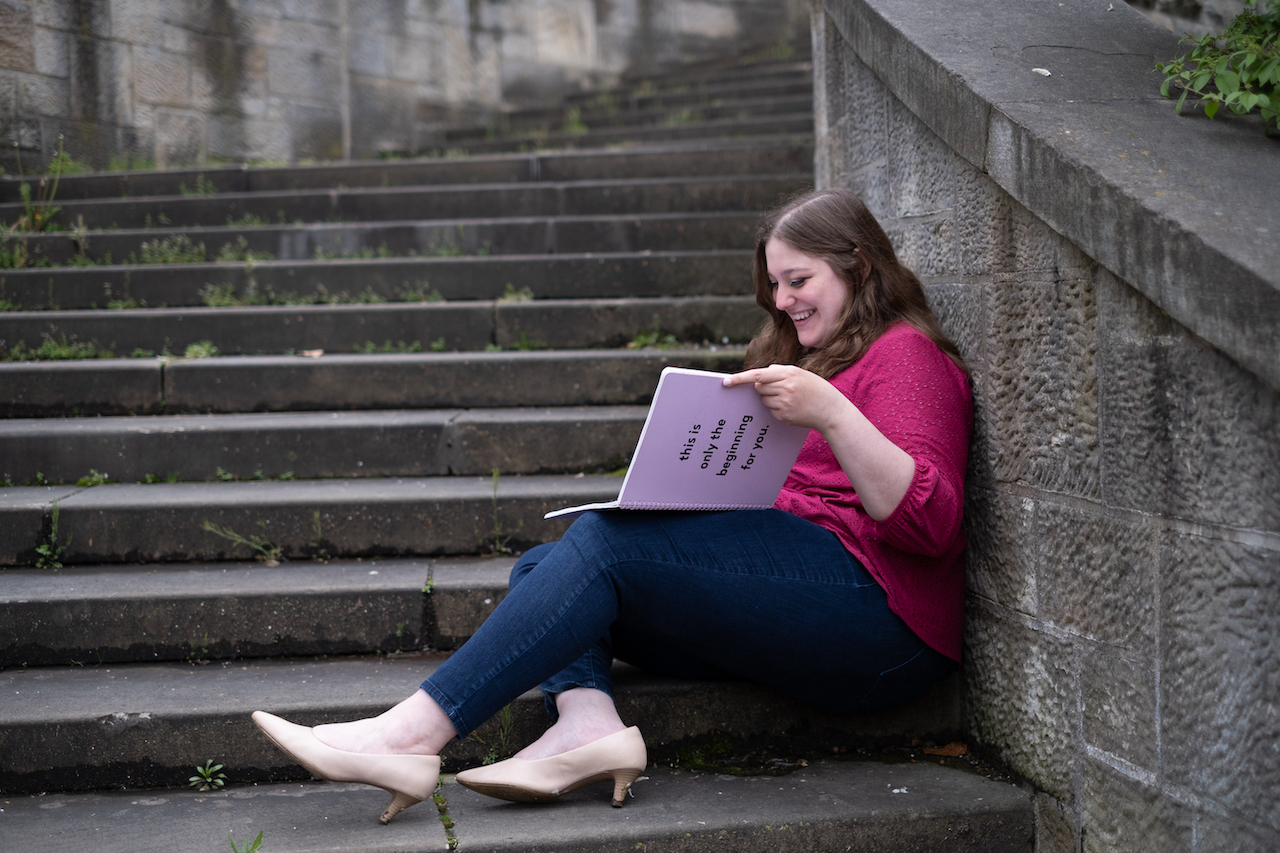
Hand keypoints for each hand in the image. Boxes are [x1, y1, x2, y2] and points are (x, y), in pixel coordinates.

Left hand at [725, 364, 914, 519]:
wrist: (831, 409)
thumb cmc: (815, 388)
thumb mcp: (800, 373)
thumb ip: (779, 370)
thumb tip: (758, 377)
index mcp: (788, 374)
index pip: (757, 375)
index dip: (739, 379)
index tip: (725, 382)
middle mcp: (784, 388)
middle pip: (758, 388)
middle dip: (764, 388)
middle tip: (782, 388)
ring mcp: (784, 404)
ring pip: (764, 400)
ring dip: (771, 398)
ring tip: (791, 398)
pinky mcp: (784, 416)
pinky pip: (771, 410)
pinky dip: (777, 408)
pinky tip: (792, 407)